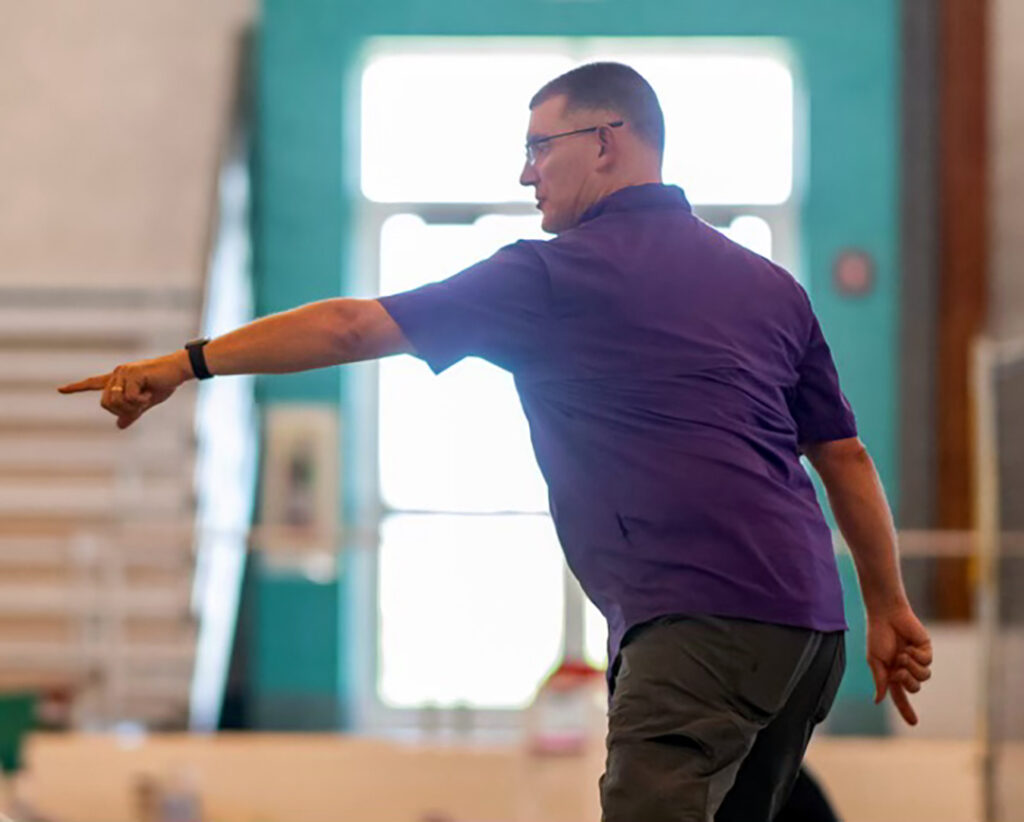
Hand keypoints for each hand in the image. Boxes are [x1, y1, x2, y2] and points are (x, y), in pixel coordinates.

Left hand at [57, 352, 191, 428]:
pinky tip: (150, 393)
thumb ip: (132, 413)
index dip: (76, 387)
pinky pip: (130, 398)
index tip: (60, 390)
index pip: (93, 383)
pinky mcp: (133, 374)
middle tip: (140, 406)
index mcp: (117, 379)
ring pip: (116, 401)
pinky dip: (141, 401)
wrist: (178, 371)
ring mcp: (123, 373)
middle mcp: (116, 374)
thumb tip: (120, 426)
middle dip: (123, 410)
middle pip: (106, 403)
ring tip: (146, 397)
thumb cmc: (164, 383)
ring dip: (133, 406)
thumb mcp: (146, 402)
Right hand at [866, 603, 932, 725]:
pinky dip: (917, 656)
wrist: (886, 615)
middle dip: (907, 680)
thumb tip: (878, 700)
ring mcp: (917, 660)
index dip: (906, 710)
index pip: (900, 696)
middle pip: (914, 688)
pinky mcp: (926, 650)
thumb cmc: (878, 635)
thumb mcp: (875, 661)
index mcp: (892, 673)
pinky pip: (927, 662)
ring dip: (912, 667)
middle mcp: (906, 668)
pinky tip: (910, 645)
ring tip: (903, 654)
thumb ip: (879, 681)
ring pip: (923, 677)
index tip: (914, 723)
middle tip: (899, 669)